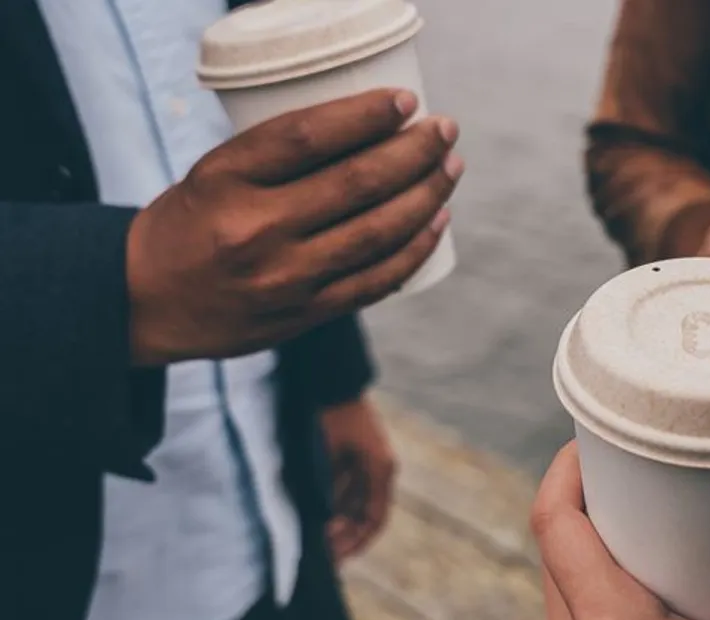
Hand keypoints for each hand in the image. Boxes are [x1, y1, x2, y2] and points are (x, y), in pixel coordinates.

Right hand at [127, 88, 463, 364]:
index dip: (364, 115)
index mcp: (225, 179)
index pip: (306, 136)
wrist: (146, 300)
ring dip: (425, 197)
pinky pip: (374, 281)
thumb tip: (375, 130)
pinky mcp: (303, 314)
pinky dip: (414, 250)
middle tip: (445, 131)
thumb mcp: (216, 172)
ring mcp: (283, 277)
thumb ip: (281, 157)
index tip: (405, 102)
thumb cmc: (193, 221)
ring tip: (449, 170)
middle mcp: (254, 229)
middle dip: (413, 153)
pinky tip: (437, 222)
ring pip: (376, 232)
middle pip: (355, 184)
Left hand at [320, 396, 395, 562]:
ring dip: (336, 522)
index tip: (336, 560)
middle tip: (320, 557)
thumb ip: (327, 491)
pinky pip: (345, 489)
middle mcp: (379, 468)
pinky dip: (331, 505)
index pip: (374, 520)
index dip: (357, 543)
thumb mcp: (327, 456)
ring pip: (353, 504)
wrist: (329, 380)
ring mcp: (368, 461)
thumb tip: (322, 526)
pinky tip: (313, 517)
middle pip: (364, 515)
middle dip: (344, 537)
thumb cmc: (327, 415)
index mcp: (380, 469)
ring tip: (313, 541)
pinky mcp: (355, 455)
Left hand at [530, 443, 709, 619]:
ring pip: (559, 575)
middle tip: (631, 462)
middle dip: (586, 491)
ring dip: (589, 534)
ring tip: (637, 506)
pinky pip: (573, 608)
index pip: (552, 519)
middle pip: (554, 539)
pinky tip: (641, 569)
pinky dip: (597, 574)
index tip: (596, 434)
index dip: (565, 465)